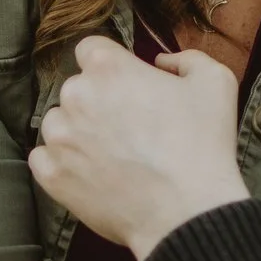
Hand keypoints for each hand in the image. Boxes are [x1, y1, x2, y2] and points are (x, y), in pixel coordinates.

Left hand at [29, 36, 248, 260]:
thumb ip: (187, 59)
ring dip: (77, 132)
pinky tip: (92, 173)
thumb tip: (162, 63)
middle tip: (128, 126)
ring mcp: (59, 138)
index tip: (126, 85)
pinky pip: (44, 159)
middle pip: (76, 88)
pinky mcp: (52, 175)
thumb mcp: (216, 82)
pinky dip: (62, 163)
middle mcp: (75, 96)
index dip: (110, 65)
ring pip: (58, 123)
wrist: (187, 212)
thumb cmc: (204, 145)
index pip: (90, 49)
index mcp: (109, 67)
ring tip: (112, 154)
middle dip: (98, 101)